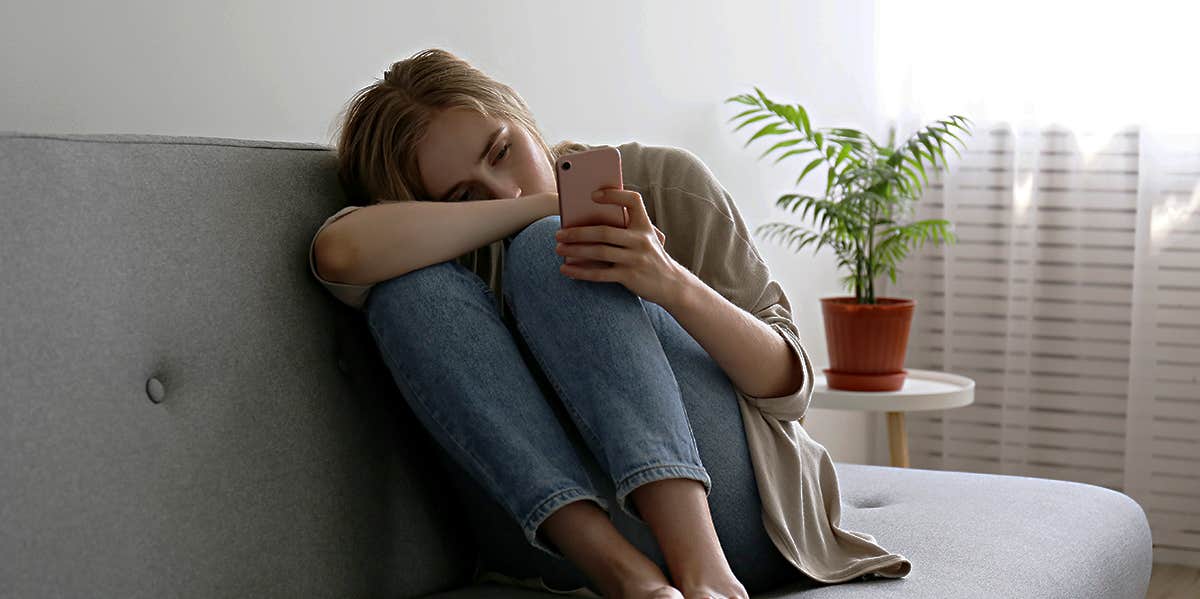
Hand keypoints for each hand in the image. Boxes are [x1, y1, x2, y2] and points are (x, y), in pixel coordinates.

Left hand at [553, 187, 684, 306]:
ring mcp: (635, 258)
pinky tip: (566, 269)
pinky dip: (580, 272)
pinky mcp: (630, 276)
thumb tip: (587, 224)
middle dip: (578, 232)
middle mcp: (641, 240)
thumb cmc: (651, 258)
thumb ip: (625, 229)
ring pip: (598, 252)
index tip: (593, 195)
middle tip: (558, 233)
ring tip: (558, 249)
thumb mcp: (645, 239)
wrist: (672, 285)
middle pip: (604, 231)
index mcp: (645, 225)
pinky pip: (599, 274)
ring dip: (574, 250)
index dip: (614, 195)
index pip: (632, 201)